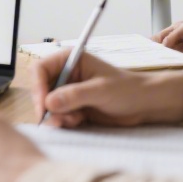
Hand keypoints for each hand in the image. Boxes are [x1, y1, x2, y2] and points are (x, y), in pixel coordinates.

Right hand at [32, 50, 182, 128]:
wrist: (144, 105)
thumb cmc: (127, 89)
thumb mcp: (100, 90)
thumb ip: (74, 95)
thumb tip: (48, 102)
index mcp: (70, 59)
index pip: (41, 68)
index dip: (38, 86)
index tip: (42, 105)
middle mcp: (66, 74)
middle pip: (41, 88)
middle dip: (47, 105)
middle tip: (57, 119)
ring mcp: (69, 91)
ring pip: (48, 104)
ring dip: (56, 115)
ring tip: (75, 119)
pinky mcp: (73, 106)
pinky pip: (57, 115)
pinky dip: (63, 121)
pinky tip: (79, 121)